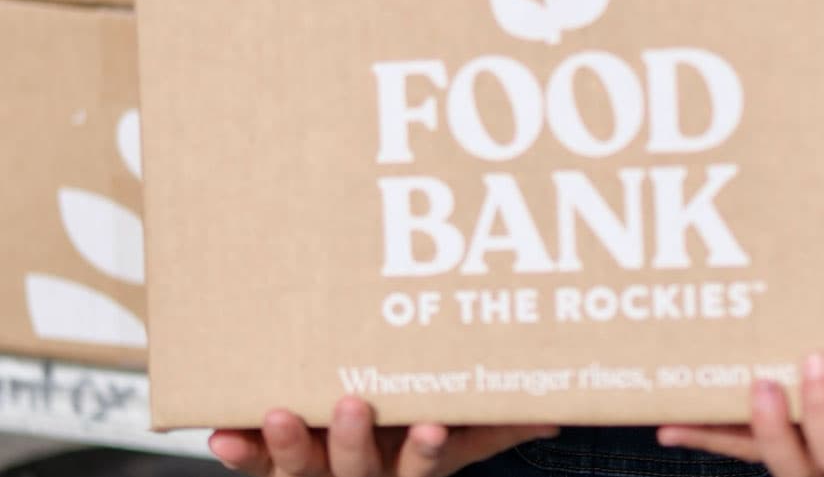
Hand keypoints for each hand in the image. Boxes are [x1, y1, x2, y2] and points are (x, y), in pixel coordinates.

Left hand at [209, 395, 559, 476]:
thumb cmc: (411, 458)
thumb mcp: (457, 450)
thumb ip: (495, 431)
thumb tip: (553, 414)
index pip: (418, 471)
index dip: (424, 453)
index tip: (432, 426)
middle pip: (354, 471)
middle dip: (353, 440)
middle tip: (352, 403)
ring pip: (300, 473)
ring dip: (286, 446)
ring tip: (280, 413)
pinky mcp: (275, 475)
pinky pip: (255, 472)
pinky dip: (240, 454)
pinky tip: (222, 435)